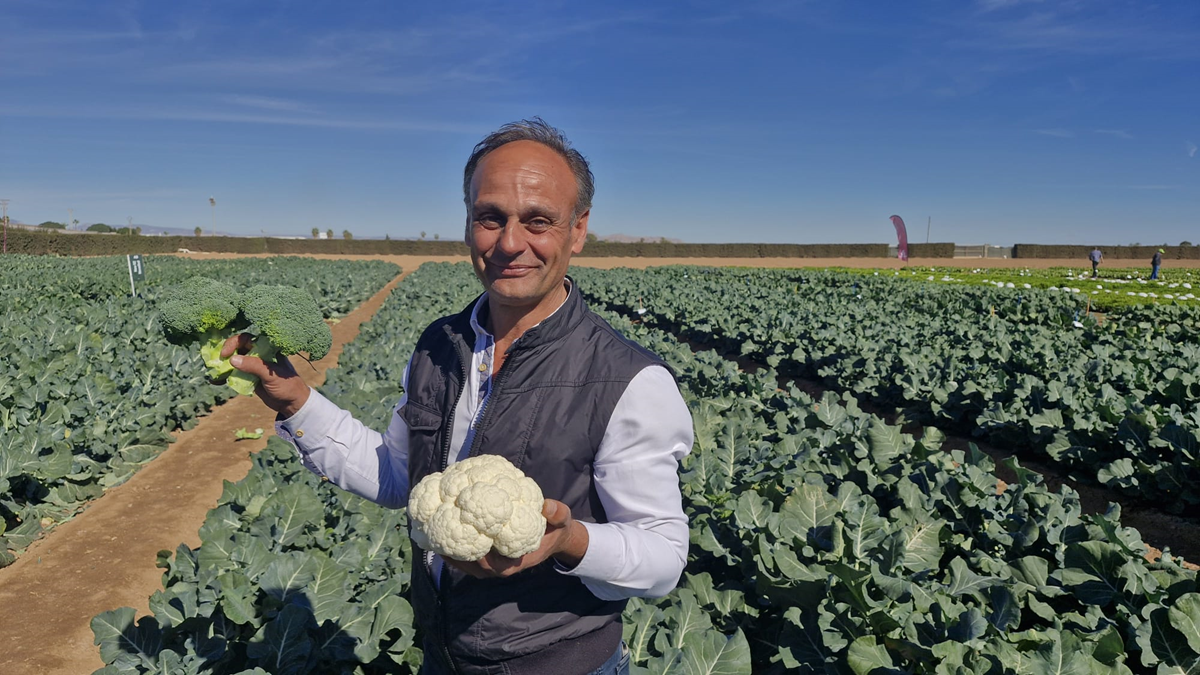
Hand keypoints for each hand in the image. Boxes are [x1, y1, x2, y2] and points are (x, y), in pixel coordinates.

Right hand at [221, 333, 310, 416]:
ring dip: (222, 366)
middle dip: (224, 354)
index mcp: (266, 349)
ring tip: (212, 373)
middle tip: (215, 362)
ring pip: (233, 362)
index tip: (226, 354)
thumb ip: (253, 366)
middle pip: (236, 349)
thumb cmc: (287, 385)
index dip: (233, 343)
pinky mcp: (249, 378)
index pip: (246, 339)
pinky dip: (225, 377)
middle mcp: (258, 355)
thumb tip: (232, 360)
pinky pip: (234, 375)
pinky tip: (216, 382)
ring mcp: (252, 367)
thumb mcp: (270, 374)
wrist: (292, 404)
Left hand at [445, 500, 588, 578]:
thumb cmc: (555, 529)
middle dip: (451, 551)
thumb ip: (557, 514)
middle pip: (467, 565)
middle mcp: (498, 568)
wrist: (553, 537)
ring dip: (446, 548)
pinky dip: (451, 543)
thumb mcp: (562, 520)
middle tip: (434, 532)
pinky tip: (440, 527)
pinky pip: (463, 554)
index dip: (471, 554)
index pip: (487, 564)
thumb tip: (548, 505)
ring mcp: (488, 565)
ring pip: (462, 561)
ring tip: (429, 530)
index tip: (457, 537)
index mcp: (513, 563)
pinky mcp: (483, 557)